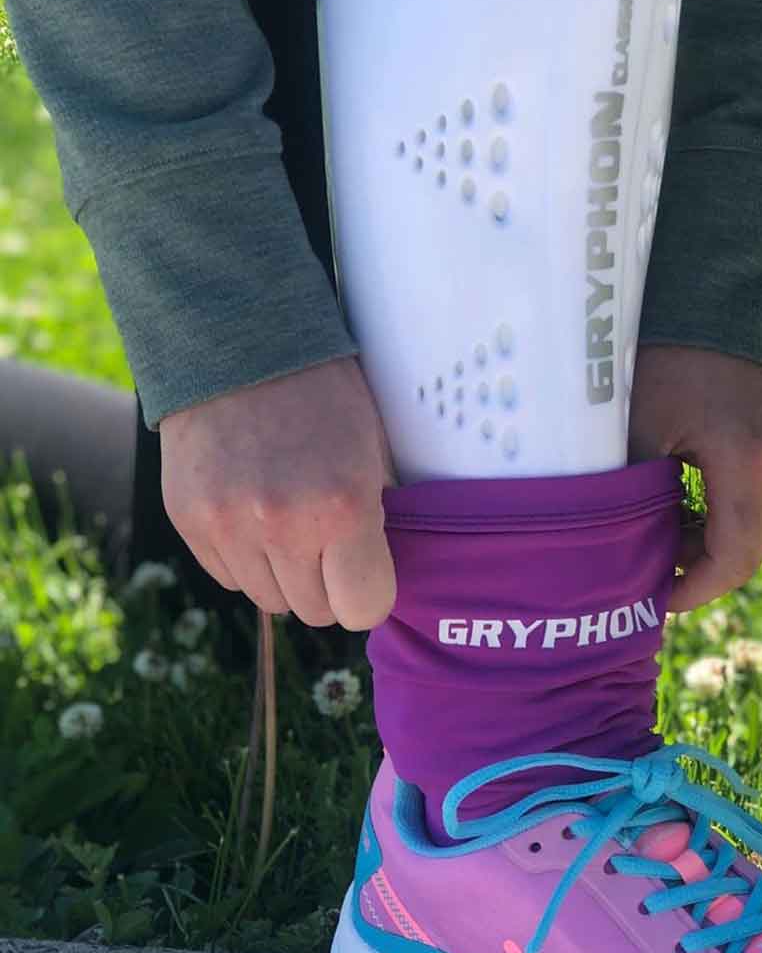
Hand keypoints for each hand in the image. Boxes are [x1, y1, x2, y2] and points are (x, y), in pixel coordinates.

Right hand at [159, 356, 397, 629]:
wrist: (239, 341)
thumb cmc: (324, 396)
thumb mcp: (373, 451)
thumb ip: (376, 521)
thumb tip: (380, 578)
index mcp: (343, 507)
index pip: (362, 609)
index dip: (369, 592)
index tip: (367, 570)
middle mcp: (282, 525)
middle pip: (315, 611)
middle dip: (328, 584)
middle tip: (329, 539)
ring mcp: (228, 525)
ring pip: (269, 599)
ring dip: (285, 574)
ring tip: (290, 518)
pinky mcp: (189, 519)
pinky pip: (228, 575)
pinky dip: (246, 557)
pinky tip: (253, 510)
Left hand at [629, 344, 761, 613]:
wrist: (717, 296)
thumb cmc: (666, 357)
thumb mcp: (637, 428)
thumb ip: (634, 496)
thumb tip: (615, 555)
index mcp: (750, 464)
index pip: (732, 558)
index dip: (695, 590)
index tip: (657, 598)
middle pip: (750, 551)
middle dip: (702, 571)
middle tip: (653, 574)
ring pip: (759, 530)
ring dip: (716, 545)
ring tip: (663, 538)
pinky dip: (730, 518)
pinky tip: (688, 511)